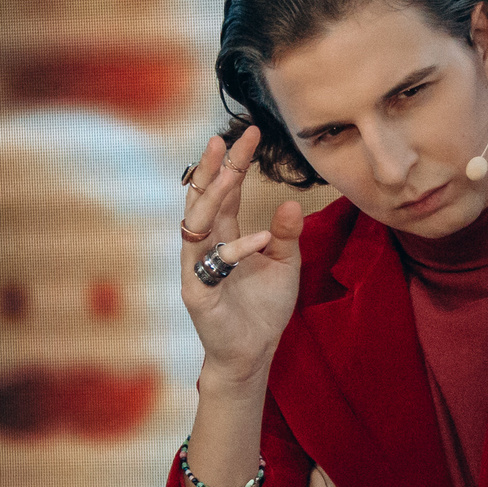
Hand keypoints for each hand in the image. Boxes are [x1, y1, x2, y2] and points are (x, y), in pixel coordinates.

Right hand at [179, 126, 305, 385]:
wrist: (253, 353)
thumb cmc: (264, 308)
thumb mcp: (284, 264)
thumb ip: (285, 234)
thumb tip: (290, 201)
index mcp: (225, 235)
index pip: (225, 192)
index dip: (234, 163)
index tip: (249, 133)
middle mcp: (206, 246)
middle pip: (203, 198)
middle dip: (216, 167)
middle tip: (229, 137)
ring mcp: (197, 268)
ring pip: (196, 224)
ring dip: (213, 197)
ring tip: (230, 171)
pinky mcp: (198, 292)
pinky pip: (214, 264)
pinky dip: (237, 249)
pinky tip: (259, 239)